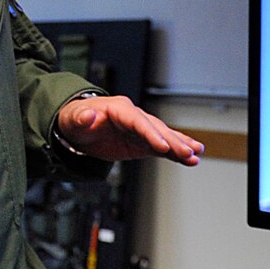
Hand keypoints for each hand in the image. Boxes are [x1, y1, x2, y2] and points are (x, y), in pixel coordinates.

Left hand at [56, 95, 202, 165]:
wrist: (77, 126)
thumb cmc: (75, 120)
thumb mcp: (73, 118)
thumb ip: (81, 118)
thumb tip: (87, 115)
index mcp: (118, 108)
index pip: (138, 121)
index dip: (151, 133)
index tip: (163, 146)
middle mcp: (133, 117)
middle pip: (156, 128)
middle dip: (172, 141)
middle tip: (188, 153)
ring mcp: (139, 129)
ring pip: (163, 136)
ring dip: (180, 146)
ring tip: (196, 155)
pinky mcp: (141, 142)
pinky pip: (161, 147)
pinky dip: (175, 153)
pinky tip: (190, 159)